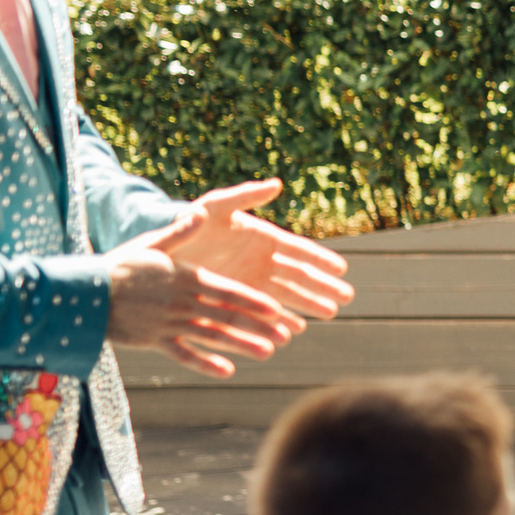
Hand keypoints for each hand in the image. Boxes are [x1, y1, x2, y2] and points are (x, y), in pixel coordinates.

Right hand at [105, 222, 301, 377]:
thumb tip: (201, 212)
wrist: (84, 292)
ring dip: (241, 344)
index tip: (277, 309)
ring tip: (267, 351)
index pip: (228, 291)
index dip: (253, 301)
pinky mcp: (154, 340)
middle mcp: (182, 302)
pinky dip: (205, 362)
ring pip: (212, 336)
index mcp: (186, 278)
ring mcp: (169, 323)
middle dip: (257, 326)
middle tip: (285, 336)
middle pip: (226, 315)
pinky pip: (184, 354)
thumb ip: (180, 233)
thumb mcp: (152, 245)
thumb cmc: (120, 265)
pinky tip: (227, 370)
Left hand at [155, 179, 353, 320]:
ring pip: (287, 295)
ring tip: (329, 313)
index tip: (342, 268)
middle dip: (323, 286)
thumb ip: (245, 196)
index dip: (321, 259)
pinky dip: (278, 320)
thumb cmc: (192, 221)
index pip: (299, 249)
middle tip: (346, 297)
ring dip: (308, 305)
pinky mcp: (238, 298)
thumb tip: (277, 184)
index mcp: (264, 237)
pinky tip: (293, 330)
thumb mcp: (216, 206)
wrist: (167, 246)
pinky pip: (263, 311)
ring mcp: (253, 282)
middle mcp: (264, 261)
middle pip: (300, 276)